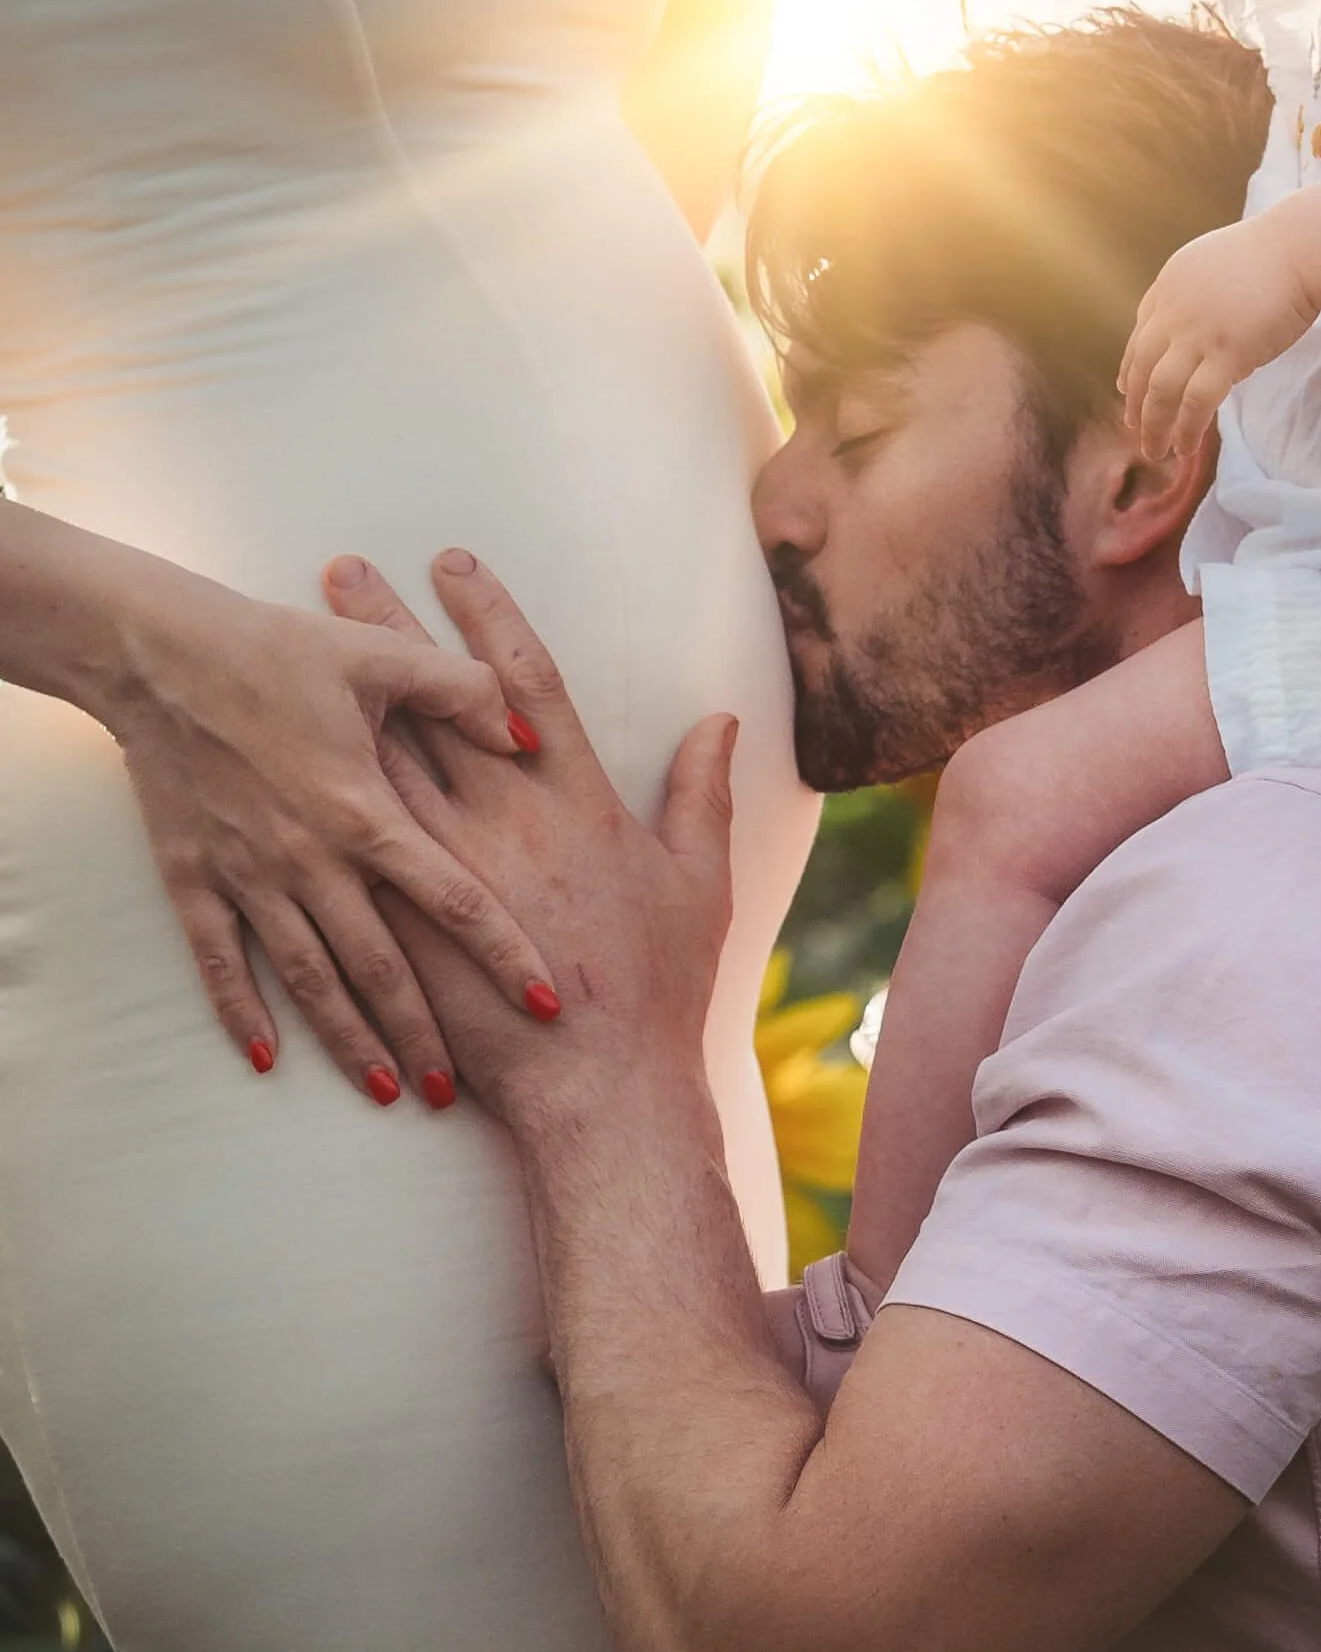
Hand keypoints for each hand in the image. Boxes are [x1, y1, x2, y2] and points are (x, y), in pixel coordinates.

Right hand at [113, 567, 560, 1103]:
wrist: (156, 653)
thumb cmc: (277, 650)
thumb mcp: (383, 659)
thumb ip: (466, 693)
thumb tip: (531, 730)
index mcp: (367, 812)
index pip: (454, 900)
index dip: (503, 954)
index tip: (545, 1005)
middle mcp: (312, 859)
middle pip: (382, 966)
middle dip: (423, 1034)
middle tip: (457, 1090)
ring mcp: (251, 876)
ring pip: (308, 978)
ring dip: (346, 1039)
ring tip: (383, 1090)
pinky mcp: (195, 878)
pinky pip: (219, 961)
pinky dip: (240, 1012)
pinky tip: (265, 1058)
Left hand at [323, 549, 737, 1124]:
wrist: (599, 1089)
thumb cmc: (656, 991)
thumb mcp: (699, 882)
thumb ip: (702, 794)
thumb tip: (718, 721)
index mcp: (575, 800)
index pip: (522, 682)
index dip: (487, 615)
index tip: (454, 562)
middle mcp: (503, 820)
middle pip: (429, 702)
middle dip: (384, 631)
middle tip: (341, 570)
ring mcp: (445, 870)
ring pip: (378, 758)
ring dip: (333, 694)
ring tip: (294, 642)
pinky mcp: (403, 921)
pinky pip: (349, 846)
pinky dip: (313, 796)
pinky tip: (272, 759)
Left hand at [1116, 220, 1319, 461]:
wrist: (1302, 248)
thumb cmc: (1274, 256)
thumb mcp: (1215, 267)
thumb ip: (1198, 300)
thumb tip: (1198, 341)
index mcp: (1169, 287)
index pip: (1140, 336)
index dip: (1130, 368)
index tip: (1126, 390)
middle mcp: (1174, 311)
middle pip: (1142, 368)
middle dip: (1136, 404)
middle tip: (1135, 429)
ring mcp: (1197, 333)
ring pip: (1160, 391)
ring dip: (1154, 426)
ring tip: (1155, 451)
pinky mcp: (1226, 354)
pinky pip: (1195, 402)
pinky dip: (1186, 429)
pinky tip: (1185, 448)